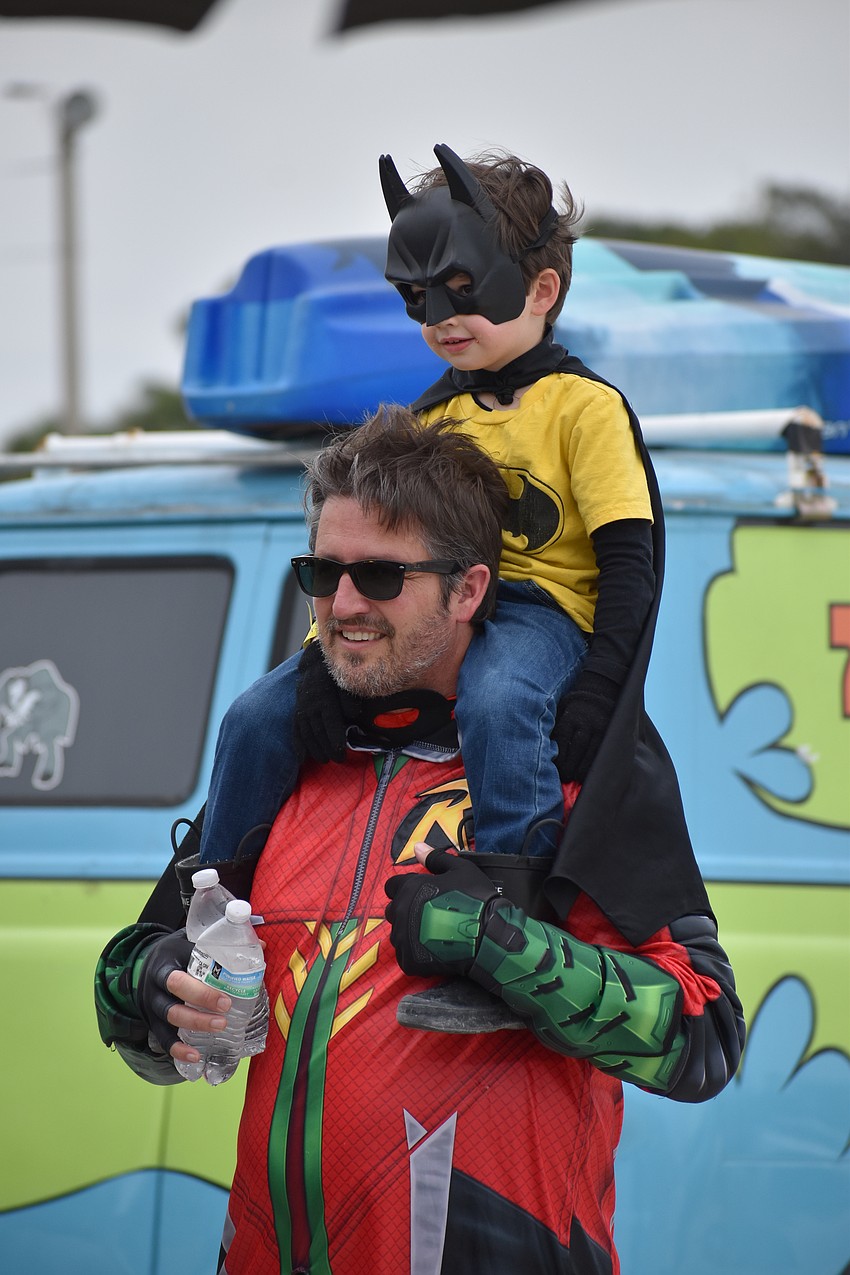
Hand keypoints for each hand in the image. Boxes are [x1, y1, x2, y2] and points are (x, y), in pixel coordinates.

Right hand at [135, 930, 229, 1060]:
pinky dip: (178, 1050)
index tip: (225, 998)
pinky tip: (195, 1057)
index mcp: (168, 962)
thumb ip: (220, 945)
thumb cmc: (176, 954)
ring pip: (170, 1017)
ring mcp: (153, 1004)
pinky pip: (163, 1039)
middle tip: (225, 1013)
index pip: (181, 975)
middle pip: (175, 995)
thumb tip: (261, 946)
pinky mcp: (153, 1022)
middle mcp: (157, 984)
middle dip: (201, 1005)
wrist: (145, 965)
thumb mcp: (191, 942)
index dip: (202, 990)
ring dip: (195, 1024)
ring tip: (218, 1029)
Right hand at [292, 640, 347, 763]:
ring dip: (314, 749)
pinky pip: (295, 730)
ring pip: (307, 733)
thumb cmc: (336, 676)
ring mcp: (302, 709)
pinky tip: (301, 758)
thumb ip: (349, 697)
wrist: (316, 664)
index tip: (342, 753)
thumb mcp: (345, 682)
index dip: (336, 739)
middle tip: (338, 761)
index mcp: (324, 698)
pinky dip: (298, 745)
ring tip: (323, 761)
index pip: (330, 723)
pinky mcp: (297, 712)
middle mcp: (311, 705)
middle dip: (328, 748)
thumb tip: (354, 713)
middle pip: (319, 731)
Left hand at [384, 844, 503, 976]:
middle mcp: (401, 912)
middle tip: (430, 914)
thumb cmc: (475, 899)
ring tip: (435, 934)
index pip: (392, 886)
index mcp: (410, 888)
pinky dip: (417, 954)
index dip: (406, 889)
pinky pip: (406, 956)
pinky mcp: (410, 960)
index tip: (421, 894)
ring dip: (411, 933)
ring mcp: (404, 938)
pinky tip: (435, 949)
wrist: (487, 934)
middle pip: (393, 910)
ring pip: (399, 934)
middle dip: (407, 910)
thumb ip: (435, 858)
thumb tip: (418, 847)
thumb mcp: (459, 869)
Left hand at [553, 671, 618, 782]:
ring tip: (577, 778)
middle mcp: (585, 722)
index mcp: (570, 717)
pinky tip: (591, 771)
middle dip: (569, 768)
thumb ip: (556, 729)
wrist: (600, 687)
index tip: (556, 769)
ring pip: (590, 754)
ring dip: (583, 769)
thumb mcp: (562, 710)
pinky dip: (596, 763)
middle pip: (576, 751)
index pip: (562, 743)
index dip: (559, 760)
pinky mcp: (611, 731)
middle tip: (565, 777)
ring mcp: (600, 727)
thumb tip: (546, 753)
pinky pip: (603, 751)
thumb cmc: (574, 704)